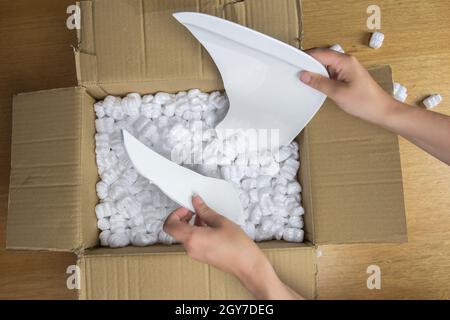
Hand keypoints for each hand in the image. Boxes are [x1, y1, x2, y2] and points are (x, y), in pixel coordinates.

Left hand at [163, 195, 302, 298]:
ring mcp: (195, 254)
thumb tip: (196, 201)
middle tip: (195, 210)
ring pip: (184, 235)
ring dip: (191, 224)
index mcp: (192, 238)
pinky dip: (196, 231)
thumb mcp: (221, 222)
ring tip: (206, 217)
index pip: (169, 225)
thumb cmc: (237, 246)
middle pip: (176, 230)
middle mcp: (190, 248)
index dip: (175, 213)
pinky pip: (192, 241)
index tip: (186, 208)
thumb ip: (205, 210)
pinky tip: (210, 227)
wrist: (247, 265)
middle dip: (183, 217)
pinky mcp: (201, 256)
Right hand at [299, 48, 394, 124]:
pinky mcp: (347, 76)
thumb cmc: (365, 102)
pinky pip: (330, 72)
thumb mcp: (337, 93)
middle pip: (322, 57)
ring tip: (304, 79)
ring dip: (315, 71)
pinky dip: (321, 77)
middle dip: (308, 63)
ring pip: (325, 65)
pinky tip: (316, 84)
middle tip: (295, 71)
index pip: (320, 53)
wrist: (381, 110)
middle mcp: (346, 61)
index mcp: (345, 61)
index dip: (305, 56)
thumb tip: (304, 75)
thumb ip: (319, 83)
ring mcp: (347, 68)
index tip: (292, 61)